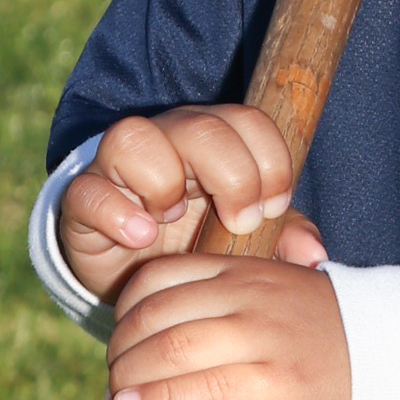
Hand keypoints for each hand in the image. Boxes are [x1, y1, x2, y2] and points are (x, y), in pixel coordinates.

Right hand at [59, 105, 321, 302]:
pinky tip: (141, 236)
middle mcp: (168, 141)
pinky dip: (117, 212)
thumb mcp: (246, 240)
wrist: (139, 279)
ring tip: (173, 220)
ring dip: (165, 181)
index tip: (273, 207)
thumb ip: (281, 235)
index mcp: (215, 142)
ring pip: (135, 137)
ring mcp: (120, 168)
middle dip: (232, 174)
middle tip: (238, 221)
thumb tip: (314, 253)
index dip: (270, 159)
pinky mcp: (84, 201)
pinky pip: (89, 191)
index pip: (248, 120)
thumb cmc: (200, 244)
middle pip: (201, 126)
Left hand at [105, 243, 350, 399]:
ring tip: (118, 399)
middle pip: (157, 314)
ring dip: (129, 378)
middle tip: (115, 377)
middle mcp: (252, 296)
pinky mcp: (277, 385)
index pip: (161, 275)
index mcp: (248, 270)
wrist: (399, 363)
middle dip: (121, 349)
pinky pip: (201, 389)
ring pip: (171, 349)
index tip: (121, 339)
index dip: (126, 309)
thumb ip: (233, 298)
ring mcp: (265, 338)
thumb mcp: (282, 294)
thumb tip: (168, 331)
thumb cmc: (331, 338)